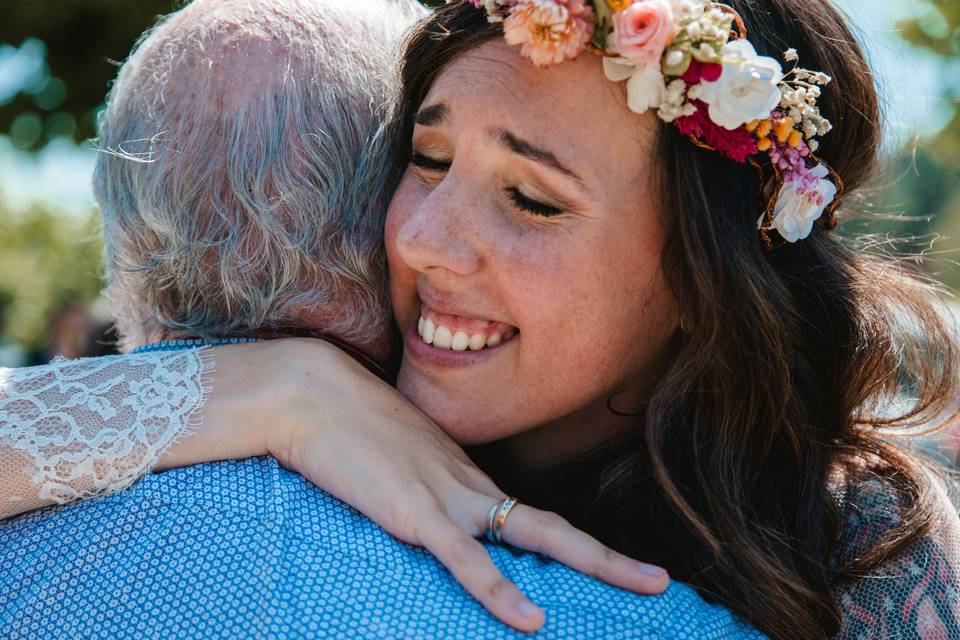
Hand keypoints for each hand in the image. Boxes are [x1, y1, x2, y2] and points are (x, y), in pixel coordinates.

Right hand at [266, 339, 669, 632]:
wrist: (312, 393)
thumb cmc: (344, 426)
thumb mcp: (393, 461)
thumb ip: (417, 489)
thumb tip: (424, 516)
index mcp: (465, 477)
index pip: (528, 518)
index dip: (570, 545)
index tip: (604, 568)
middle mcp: (470, 485)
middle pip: (553, 526)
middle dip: (609, 556)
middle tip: (661, 582)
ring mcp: (448, 497)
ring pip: (534, 535)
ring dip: (596, 563)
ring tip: (646, 587)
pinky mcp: (415, 513)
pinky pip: (465, 561)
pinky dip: (500, 591)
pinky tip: (530, 621)